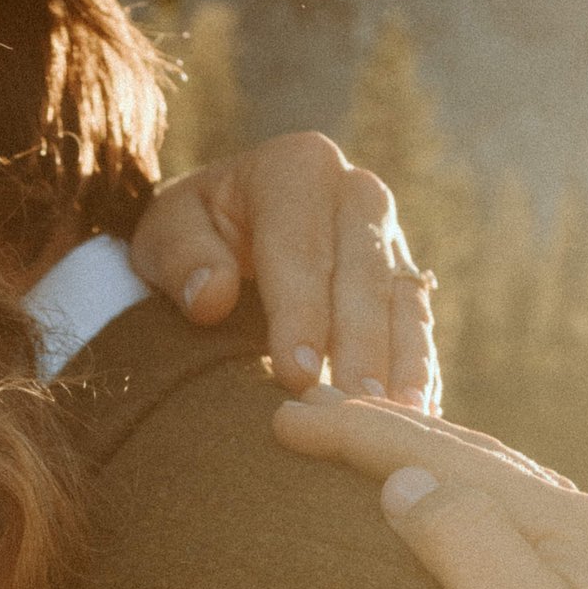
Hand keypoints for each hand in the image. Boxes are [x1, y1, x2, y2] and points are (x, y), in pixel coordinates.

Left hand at [131, 133, 438, 406]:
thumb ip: (182, 258)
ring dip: (405, 362)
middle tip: (354, 408)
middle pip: (364, 273)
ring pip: (404, 300)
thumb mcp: (167, 233)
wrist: (230, 219)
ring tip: (398, 419)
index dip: (302, 314)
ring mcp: (389, 234)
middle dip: (360, 345)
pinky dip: (420, 369)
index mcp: (296, 168)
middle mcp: (355, 193)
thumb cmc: (193, 232)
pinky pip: (420, 323)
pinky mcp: (406, 275)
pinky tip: (416, 415)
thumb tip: (210, 296)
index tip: (298, 375)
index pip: (301, 249)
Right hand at [271, 388, 587, 588]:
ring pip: (501, 489)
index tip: (280, 417)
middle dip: (386, 428)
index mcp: (567, 526)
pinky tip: (462, 523)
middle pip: (473, 457)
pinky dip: (467, 502)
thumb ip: (467, 545)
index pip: (440, 458)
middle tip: (309, 409)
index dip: (356, 433)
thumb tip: (406, 481)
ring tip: (373, 445)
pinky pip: (520, 527)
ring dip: (429, 458)